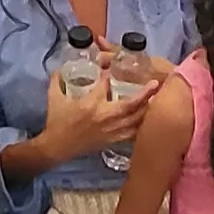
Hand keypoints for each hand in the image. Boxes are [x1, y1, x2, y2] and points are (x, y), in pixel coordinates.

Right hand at [32, 72, 156, 167]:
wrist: (57, 147)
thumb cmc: (56, 121)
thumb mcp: (54, 96)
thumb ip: (58, 78)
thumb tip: (62, 66)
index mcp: (90, 104)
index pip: (105, 85)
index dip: (110, 74)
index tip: (114, 66)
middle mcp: (103, 117)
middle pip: (129, 105)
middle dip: (144, 94)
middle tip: (155, 83)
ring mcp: (110, 131)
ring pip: (134, 121)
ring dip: (147, 110)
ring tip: (159, 100)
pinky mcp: (112, 141)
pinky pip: (132, 134)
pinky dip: (142, 127)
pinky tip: (151, 121)